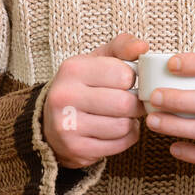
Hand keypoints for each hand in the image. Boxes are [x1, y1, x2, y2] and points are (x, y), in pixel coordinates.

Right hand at [43, 33, 147, 168]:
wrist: (51, 122)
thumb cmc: (83, 86)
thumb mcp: (97, 60)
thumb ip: (122, 47)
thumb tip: (142, 47)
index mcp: (73, 69)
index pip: (123, 74)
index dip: (131, 79)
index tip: (125, 81)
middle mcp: (65, 96)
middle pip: (125, 103)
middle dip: (135, 103)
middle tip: (131, 101)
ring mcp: (68, 125)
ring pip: (123, 125)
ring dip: (130, 121)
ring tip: (120, 115)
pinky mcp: (76, 148)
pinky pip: (119, 144)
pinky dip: (126, 137)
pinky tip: (115, 130)